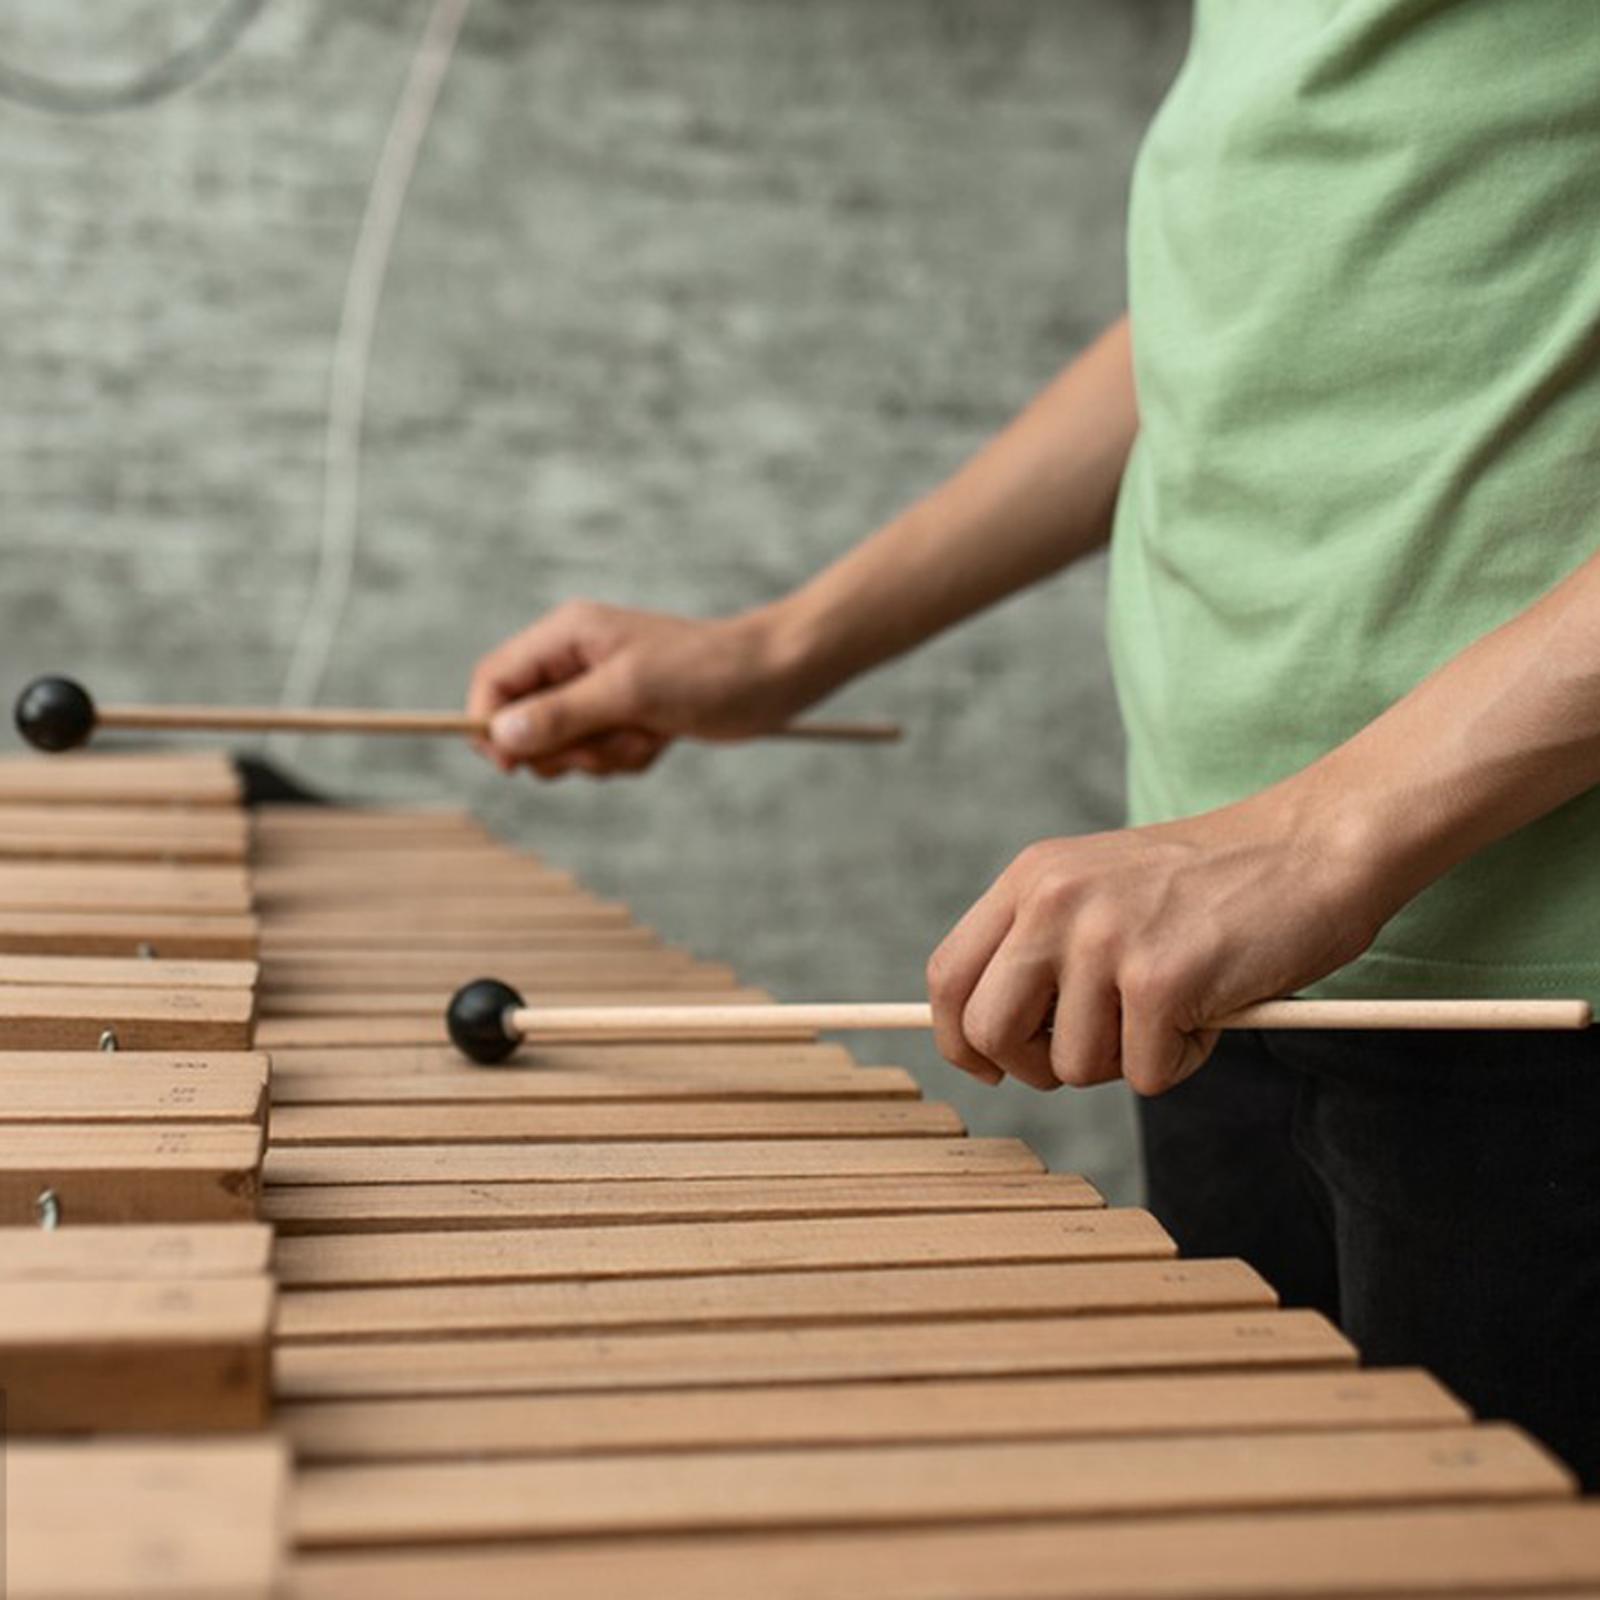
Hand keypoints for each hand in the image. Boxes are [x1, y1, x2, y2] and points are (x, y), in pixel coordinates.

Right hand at [467, 600, 814, 777]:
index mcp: (565, 636)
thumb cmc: (705, 671)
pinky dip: (627, 757)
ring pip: (563, 747)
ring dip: (603, 755)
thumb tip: (499, 736)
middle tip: (609, 741)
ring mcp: (599, 690)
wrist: (772, 676)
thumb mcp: (629, 693)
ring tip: (645, 733)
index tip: (510, 766)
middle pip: (524, 723)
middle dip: (564, 748)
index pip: (494, 680)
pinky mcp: (624, 716)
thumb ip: (562, 714)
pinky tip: (660, 738)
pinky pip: (600, 756)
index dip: (490, 725)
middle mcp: (574, 660)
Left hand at [926, 790, 1385, 1094]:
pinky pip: (1144, 1076)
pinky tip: (1211, 1008)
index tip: (992, 1067)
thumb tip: (989, 1040)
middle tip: (1094, 1052)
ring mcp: (1103, 939)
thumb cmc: (1212, 885)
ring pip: (1072, 1067)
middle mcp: (1053, 902)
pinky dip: (1182, 1061)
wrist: (1314, 847)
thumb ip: (1040, 946)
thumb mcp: (1099, 891)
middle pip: (990, 1032)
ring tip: (1174, 1006)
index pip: (948, 976)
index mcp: (1031, 880)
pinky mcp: (1159, 980)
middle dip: (1035, 1067)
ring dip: (1127, 1059)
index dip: (961, 1039)